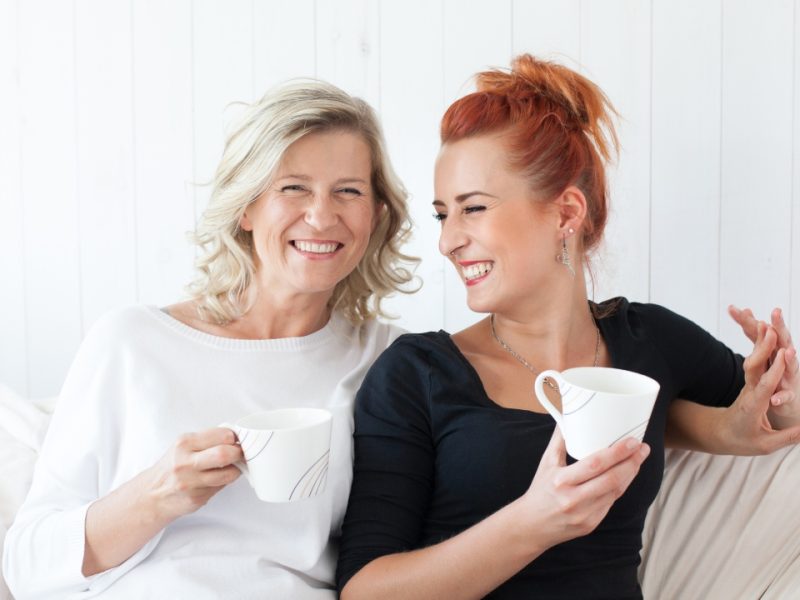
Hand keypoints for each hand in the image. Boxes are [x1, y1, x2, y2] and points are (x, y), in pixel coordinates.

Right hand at [145, 427, 242, 520]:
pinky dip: (224, 482)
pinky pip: (221, 487)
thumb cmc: (172, 466)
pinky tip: (217, 479)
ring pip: (228, 474)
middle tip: (240, 454)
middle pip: (224, 454)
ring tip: (232, 466)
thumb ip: (207, 440)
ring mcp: (190, 482)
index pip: (222, 435)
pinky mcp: (196, 498)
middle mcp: (185, 462)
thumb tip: (236, 439)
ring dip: (236, 469)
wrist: (152, 494)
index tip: (236, 440)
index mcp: (184, 443)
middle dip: (239, 453)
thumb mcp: (183, 446)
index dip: (234, 438)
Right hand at [521, 428, 649, 547]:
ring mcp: (585, 515)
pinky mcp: (591, 525)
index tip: (632, 442)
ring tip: (638, 459)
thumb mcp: (546, 463)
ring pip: (615, 491)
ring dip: (630, 474)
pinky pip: (611, 503)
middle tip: (642, 448)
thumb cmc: (540, 491)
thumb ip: (559, 440)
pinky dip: (620, 487)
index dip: (617, 452)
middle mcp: (574, 499)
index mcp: (561, 481)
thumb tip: (569, 418)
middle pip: (612, 479)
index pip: (595, 464)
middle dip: (631, 462)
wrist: (532, 526)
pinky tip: (625, 476)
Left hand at [716, 317, 799, 453]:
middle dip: (763, 347)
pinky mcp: (750, 382)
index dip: (776, 370)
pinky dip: (759, 347)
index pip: (766, 385)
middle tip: (771, 328)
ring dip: (759, 342)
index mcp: (754, 405)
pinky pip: (754, 361)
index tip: (785, 354)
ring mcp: (748, 384)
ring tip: (766, 322)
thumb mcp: (766, 444)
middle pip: (755, 366)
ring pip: (753, 360)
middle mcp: (750, 390)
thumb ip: (788, 436)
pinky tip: (763, 332)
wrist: (720, 433)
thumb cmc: (742, 440)